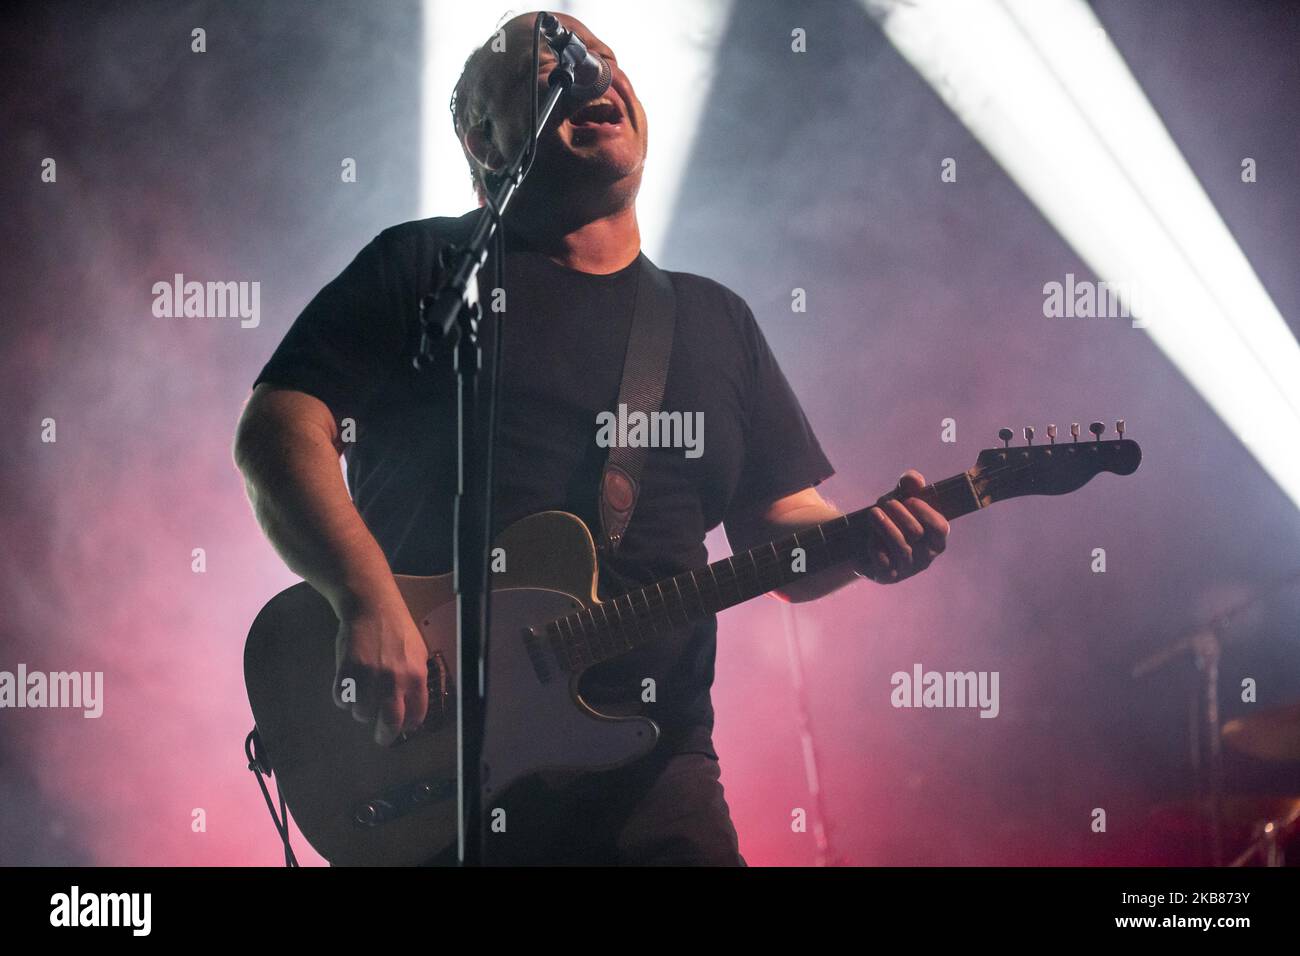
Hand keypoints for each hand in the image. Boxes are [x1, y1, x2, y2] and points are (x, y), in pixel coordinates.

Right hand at [333, 598, 429, 745]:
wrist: (372, 606)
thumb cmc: (397, 629)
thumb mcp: (418, 653)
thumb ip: (416, 680)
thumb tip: (412, 708)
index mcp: (416, 676)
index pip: (416, 714)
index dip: (409, 724)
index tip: (404, 727)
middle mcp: (394, 681)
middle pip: (389, 723)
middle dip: (385, 735)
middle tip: (382, 737)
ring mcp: (369, 678)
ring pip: (362, 713)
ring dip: (361, 710)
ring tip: (363, 696)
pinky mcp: (346, 672)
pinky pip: (342, 700)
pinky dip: (344, 698)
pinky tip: (349, 687)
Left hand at [857, 470, 949, 583]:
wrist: (863, 545)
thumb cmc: (890, 520)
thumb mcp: (900, 500)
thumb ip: (908, 487)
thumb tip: (914, 479)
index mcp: (936, 539)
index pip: (939, 527)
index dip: (924, 511)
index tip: (908, 499)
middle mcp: (926, 557)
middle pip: (916, 532)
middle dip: (898, 512)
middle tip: (884, 502)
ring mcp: (908, 569)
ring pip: (900, 545)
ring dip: (884, 525)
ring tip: (873, 513)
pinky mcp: (888, 577)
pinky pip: (883, 560)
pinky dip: (875, 544)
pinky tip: (870, 535)